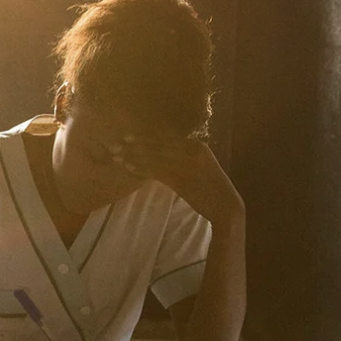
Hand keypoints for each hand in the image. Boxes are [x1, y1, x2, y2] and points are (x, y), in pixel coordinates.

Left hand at [118, 132, 242, 224]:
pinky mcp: (185, 180)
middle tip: (115, 144)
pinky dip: (143, 169)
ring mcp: (189, 165)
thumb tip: (156, 153)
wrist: (225, 206)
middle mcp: (193, 151)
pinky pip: (159, 172)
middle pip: (158, 145)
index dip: (145, 135)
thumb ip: (180, 157)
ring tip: (117, 156)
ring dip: (134, 156)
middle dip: (135, 144)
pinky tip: (129, 168)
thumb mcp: (196, 166)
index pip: (166, 137)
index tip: (126, 135)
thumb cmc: (207, 187)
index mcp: (196, 145)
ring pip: (156, 157)